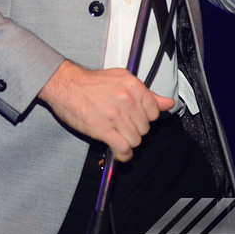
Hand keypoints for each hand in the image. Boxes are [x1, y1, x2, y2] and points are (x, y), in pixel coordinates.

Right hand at [38, 60, 174, 161]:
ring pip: (135, 140)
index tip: (136, 118)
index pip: (154, 112)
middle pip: (145, 128)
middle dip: (135, 130)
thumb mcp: (122, 79)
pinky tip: (118, 151)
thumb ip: (147, 94)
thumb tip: (168, 103)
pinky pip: (123, 149)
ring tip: (118, 136)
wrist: (66, 86)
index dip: (145, 117)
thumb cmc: (91, 83)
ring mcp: (116, 116)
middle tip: (122, 126)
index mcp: (133, 86)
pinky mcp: (104, 130)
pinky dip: (123, 154)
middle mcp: (127, 100)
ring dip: (128, 142)